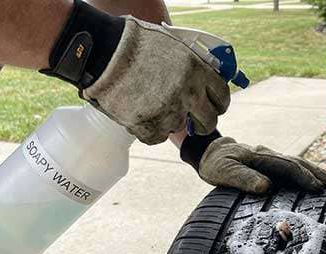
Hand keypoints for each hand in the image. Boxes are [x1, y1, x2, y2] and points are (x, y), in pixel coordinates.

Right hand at [81, 17, 229, 143]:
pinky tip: (138, 114)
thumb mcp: (173, 46)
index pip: (222, 96)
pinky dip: (148, 130)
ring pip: (177, 127)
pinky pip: (156, 137)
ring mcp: (170, 112)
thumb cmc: (135, 43)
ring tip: (149, 104)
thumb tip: (202, 82)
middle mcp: (189, 93)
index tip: (214, 108)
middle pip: (208, 121)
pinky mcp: (149, 126)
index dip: (218, 104)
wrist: (103, 51)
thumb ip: (192, 66)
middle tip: (192, 121)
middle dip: (202, 123)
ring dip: (168, 121)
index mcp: (198, 71)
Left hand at [197, 137, 325, 193]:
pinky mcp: (271, 164)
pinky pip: (292, 167)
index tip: (317, 188)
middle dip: (317, 174)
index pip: (287, 166)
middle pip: (298, 163)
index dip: (303, 177)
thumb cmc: (216, 164)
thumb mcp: (223, 172)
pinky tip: (316, 181)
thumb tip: (266, 187)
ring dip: (316, 172)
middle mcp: (270, 156)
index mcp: (261, 157)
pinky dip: (307, 173)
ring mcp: (272, 159)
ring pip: (298, 164)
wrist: (210, 151)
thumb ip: (243, 178)